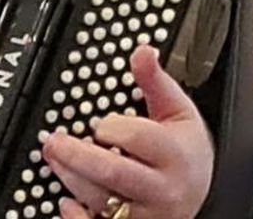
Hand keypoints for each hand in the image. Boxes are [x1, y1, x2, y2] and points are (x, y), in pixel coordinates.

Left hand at [44, 45, 212, 218]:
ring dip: (70, 178)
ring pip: (101, 200)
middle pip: (114, 173)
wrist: (198, 194)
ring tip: (54, 158)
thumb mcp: (177, 113)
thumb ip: (155, 82)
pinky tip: (65, 203)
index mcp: (174, 155)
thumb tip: (143, 51)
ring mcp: (145, 213)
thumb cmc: (183, 151)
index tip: (100, 123)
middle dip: (78, 156)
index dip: (114, 128)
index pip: (140, 139)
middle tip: (54, 141)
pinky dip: (78, 217)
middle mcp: (161, 189)